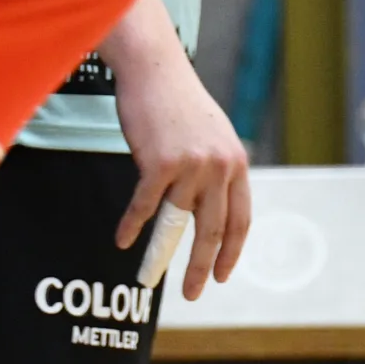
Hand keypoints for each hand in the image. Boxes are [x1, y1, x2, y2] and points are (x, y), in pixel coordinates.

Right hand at [109, 9, 250, 300]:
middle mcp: (220, 166)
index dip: (232, 251)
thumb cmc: (178, 103)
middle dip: (202, 266)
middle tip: (192, 293)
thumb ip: (215, 170)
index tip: (221, 276)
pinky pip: (146, 206)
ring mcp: (192, 165)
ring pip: (177, 223)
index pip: (242, 218)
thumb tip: (208, 207)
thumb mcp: (210, 136)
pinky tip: (122, 241)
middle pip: (214, 229)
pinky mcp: (160, 163)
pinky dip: (132, 226)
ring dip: (161, 255)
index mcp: (236, 162)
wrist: (155, 69)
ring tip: (149, 279)